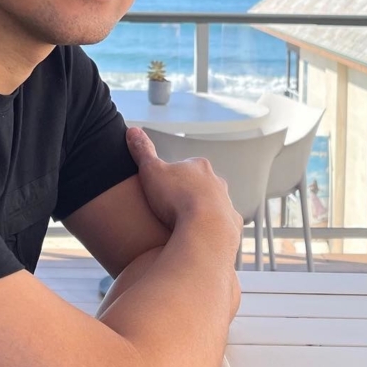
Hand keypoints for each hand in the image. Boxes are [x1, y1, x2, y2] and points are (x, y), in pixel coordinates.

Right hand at [126, 127, 242, 247]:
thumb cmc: (178, 200)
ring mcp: (227, 203)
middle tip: (172, 207)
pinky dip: (213, 229)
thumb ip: (143, 151)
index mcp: (199, 167)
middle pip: (202, 184)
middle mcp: (217, 182)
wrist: (205, 231)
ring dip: (203, 211)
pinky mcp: (233, 224)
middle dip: (190, 193)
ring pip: (215, 204)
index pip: (186, 166)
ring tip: (184, 224)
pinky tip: (200, 236)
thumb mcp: (151, 171)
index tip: (163, 187)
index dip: (173, 176)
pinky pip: (224, 225)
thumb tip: (133, 131)